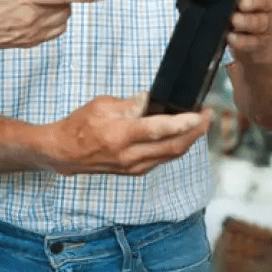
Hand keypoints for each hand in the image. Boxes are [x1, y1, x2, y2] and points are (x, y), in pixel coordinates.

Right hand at [42, 93, 211, 175]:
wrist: (63, 152)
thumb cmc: (78, 126)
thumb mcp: (102, 105)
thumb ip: (130, 104)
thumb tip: (151, 100)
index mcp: (120, 135)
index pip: (160, 130)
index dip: (184, 123)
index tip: (201, 114)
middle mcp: (130, 156)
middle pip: (173, 147)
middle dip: (195, 133)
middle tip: (207, 116)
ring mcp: (133, 167)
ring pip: (171, 155)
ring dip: (188, 141)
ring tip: (197, 124)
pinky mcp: (134, 171)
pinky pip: (161, 160)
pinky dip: (174, 147)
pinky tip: (178, 135)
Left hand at [228, 0, 271, 64]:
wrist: (252, 45)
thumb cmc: (237, 12)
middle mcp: (267, 4)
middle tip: (241, 3)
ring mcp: (266, 24)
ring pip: (261, 21)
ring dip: (246, 21)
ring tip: (233, 20)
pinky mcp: (262, 43)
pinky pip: (256, 42)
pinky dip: (243, 41)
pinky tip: (232, 37)